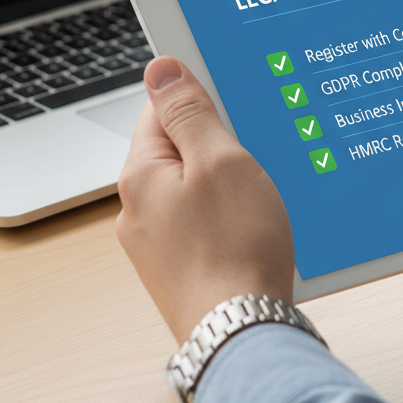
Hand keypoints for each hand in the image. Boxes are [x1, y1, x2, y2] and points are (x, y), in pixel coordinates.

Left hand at [117, 57, 294, 343]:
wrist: (244, 335)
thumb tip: (161, 68)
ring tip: (263, 196)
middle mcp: (138, 209)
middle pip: (180, 148)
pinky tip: (257, 227)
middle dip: (221, 143)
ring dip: (230, 182)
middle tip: (258, 153)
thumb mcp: (221, 162)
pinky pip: (205, 221)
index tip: (234, 96)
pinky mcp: (182, 268)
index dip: (200, 94)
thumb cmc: (236, 249)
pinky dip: (231, 215)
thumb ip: (190, 112)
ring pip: (196, 188)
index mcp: (141, 175)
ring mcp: (157, 243)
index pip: (159, 107)